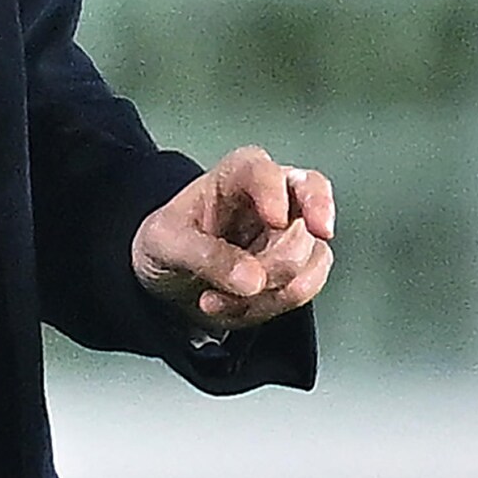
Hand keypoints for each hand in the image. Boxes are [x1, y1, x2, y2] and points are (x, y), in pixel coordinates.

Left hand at [131, 146, 334, 333]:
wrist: (174, 279)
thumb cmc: (170, 242)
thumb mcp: (166, 244)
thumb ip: (205, 256)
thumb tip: (252, 279)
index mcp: (236, 173)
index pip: (266, 172)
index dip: (274, 193)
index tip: (275, 220)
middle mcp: (275, 193)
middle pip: (303, 218)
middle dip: (274, 262)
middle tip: (245, 282)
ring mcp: (293, 228)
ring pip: (311, 256)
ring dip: (269, 290)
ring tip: (223, 296)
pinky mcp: (303, 262)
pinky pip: (308, 285)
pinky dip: (272, 305)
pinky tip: (237, 305)